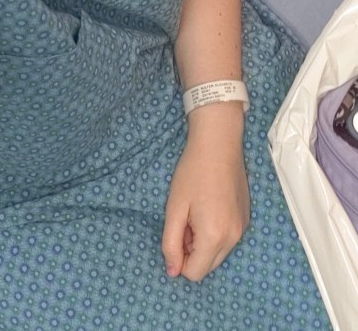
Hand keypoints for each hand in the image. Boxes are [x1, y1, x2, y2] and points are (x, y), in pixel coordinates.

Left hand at [162, 104, 249, 281]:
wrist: (219, 144)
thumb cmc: (192, 172)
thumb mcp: (174, 208)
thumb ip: (170, 243)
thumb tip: (172, 272)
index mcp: (214, 237)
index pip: (194, 273)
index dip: (179, 258)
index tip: (176, 232)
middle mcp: (233, 238)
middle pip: (207, 267)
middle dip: (192, 250)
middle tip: (185, 219)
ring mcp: (242, 229)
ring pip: (218, 254)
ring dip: (203, 241)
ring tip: (197, 210)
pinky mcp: (246, 219)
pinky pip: (227, 239)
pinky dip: (215, 232)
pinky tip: (209, 205)